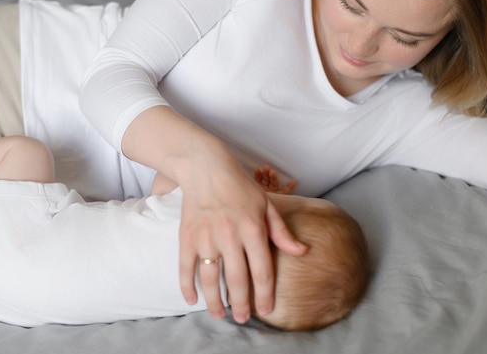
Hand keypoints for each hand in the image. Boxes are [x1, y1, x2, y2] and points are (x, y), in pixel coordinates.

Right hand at [120, 107, 305, 323]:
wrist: (206, 168)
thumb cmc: (240, 186)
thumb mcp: (267, 205)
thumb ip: (282, 232)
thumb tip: (302, 252)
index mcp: (253, 229)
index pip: (262, 271)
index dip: (265, 295)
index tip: (267, 310)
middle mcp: (230, 236)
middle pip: (237, 280)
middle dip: (241, 304)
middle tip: (243, 318)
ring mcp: (206, 237)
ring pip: (210, 278)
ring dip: (215, 301)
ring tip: (220, 315)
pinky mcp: (187, 236)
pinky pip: (185, 267)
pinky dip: (186, 286)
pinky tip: (192, 300)